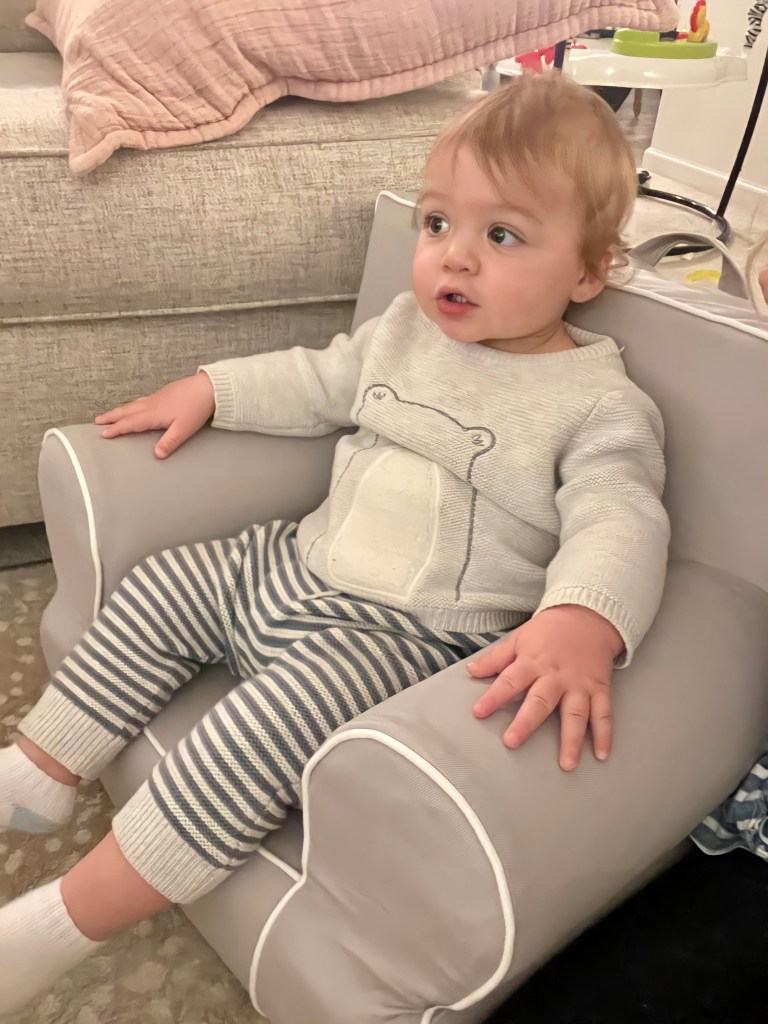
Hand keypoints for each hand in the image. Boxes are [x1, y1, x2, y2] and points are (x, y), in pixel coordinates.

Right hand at [95, 373, 215, 458]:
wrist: (208, 387)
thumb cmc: (197, 408)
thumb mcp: (184, 429)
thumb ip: (169, 442)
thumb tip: (156, 455)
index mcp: (154, 414)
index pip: (131, 423)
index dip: (116, 429)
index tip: (103, 434)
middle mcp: (151, 404)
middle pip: (127, 411)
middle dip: (111, 417)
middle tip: (97, 421)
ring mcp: (157, 397)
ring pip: (133, 404)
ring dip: (120, 410)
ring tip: (110, 414)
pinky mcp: (163, 394)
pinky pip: (141, 400)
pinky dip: (132, 404)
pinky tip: (135, 405)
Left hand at [469, 605, 623, 770]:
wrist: (589, 616)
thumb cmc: (549, 629)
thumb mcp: (519, 638)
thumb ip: (496, 658)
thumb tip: (471, 671)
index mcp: (533, 662)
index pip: (509, 681)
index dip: (493, 697)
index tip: (478, 712)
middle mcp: (556, 676)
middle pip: (540, 701)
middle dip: (526, 722)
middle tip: (512, 742)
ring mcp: (580, 684)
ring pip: (576, 714)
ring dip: (571, 740)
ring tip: (566, 764)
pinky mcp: (599, 688)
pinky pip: (603, 714)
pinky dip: (605, 734)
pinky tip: (601, 754)